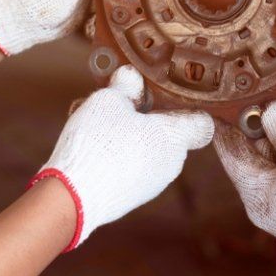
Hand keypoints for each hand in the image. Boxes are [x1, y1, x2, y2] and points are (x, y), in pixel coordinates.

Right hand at [30, 65, 213, 249]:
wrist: (73, 197)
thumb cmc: (98, 143)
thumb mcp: (109, 100)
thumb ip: (125, 85)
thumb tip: (132, 77)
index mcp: (174, 137)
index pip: (202, 123)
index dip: (189, 107)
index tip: (168, 97)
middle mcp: (171, 163)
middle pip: (169, 133)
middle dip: (147, 118)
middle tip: (120, 105)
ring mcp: (152, 184)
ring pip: (148, 150)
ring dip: (129, 136)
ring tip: (97, 126)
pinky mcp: (132, 197)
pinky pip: (132, 168)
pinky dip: (118, 156)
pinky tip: (92, 149)